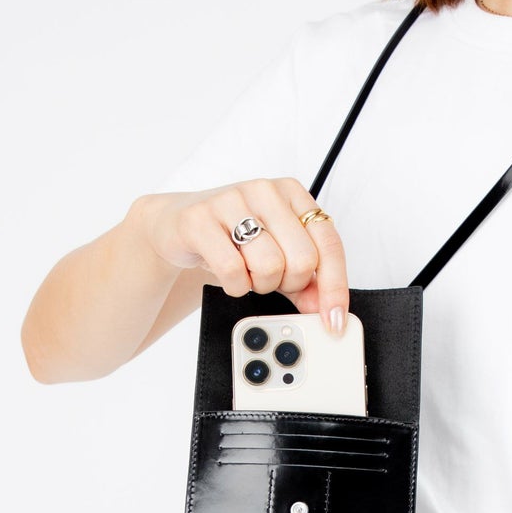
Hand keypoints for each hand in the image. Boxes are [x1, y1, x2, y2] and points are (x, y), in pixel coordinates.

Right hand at [136, 177, 349, 332]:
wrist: (176, 226)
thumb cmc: (232, 240)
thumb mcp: (276, 257)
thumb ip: (305, 282)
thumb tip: (324, 309)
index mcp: (293, 194)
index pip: (329, 244)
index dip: (335, 287)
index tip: (334, 320)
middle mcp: (265, 192)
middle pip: (302, 260)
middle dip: (288, 284)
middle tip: (271, 281)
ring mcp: (231, 200)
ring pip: (270, 266)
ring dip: (259, 285)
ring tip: (247, 272)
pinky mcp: (200, 219)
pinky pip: (233, 270)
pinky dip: (235, 286)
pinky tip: (229, 275)